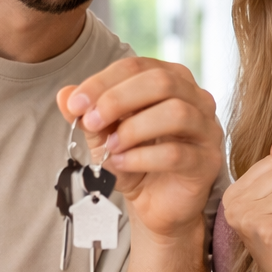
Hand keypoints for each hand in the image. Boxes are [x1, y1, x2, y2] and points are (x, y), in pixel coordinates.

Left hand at [57, 58, 223, 242]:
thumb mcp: (104, 136)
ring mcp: (206, 130)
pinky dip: (142, 157)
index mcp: (170, 81)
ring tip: (110, 147)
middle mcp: (195, 99)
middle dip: (118, 99)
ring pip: (176, 113)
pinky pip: (177, 153)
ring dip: (133, 129)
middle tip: (91, 121)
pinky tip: (121, 164)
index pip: (137, 67)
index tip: (76, 104)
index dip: (103, 82)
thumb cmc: (135, 162)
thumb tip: (64, 94)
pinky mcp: (207, 162)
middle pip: (161, 81)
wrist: (156, 204)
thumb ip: (88, 115)